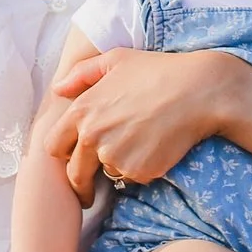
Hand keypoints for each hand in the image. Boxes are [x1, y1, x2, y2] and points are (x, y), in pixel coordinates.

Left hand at [47, 48, 245, 201]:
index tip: (73, 160)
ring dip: (117, 167)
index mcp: (81, 112)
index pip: (54, 147)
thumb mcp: (116, 60)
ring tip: (139, 144)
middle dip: (81, 184)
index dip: (63, 154)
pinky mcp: (138, 171)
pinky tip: (154, 147)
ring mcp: (115, 157)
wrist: (197, 91)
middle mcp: (93, 138)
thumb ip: (81, 73)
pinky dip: (140, 169)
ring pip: (107, 174)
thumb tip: (58, 89)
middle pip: (75, 175)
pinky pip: (133, 177)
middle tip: (89, 192)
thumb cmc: (157, 71)